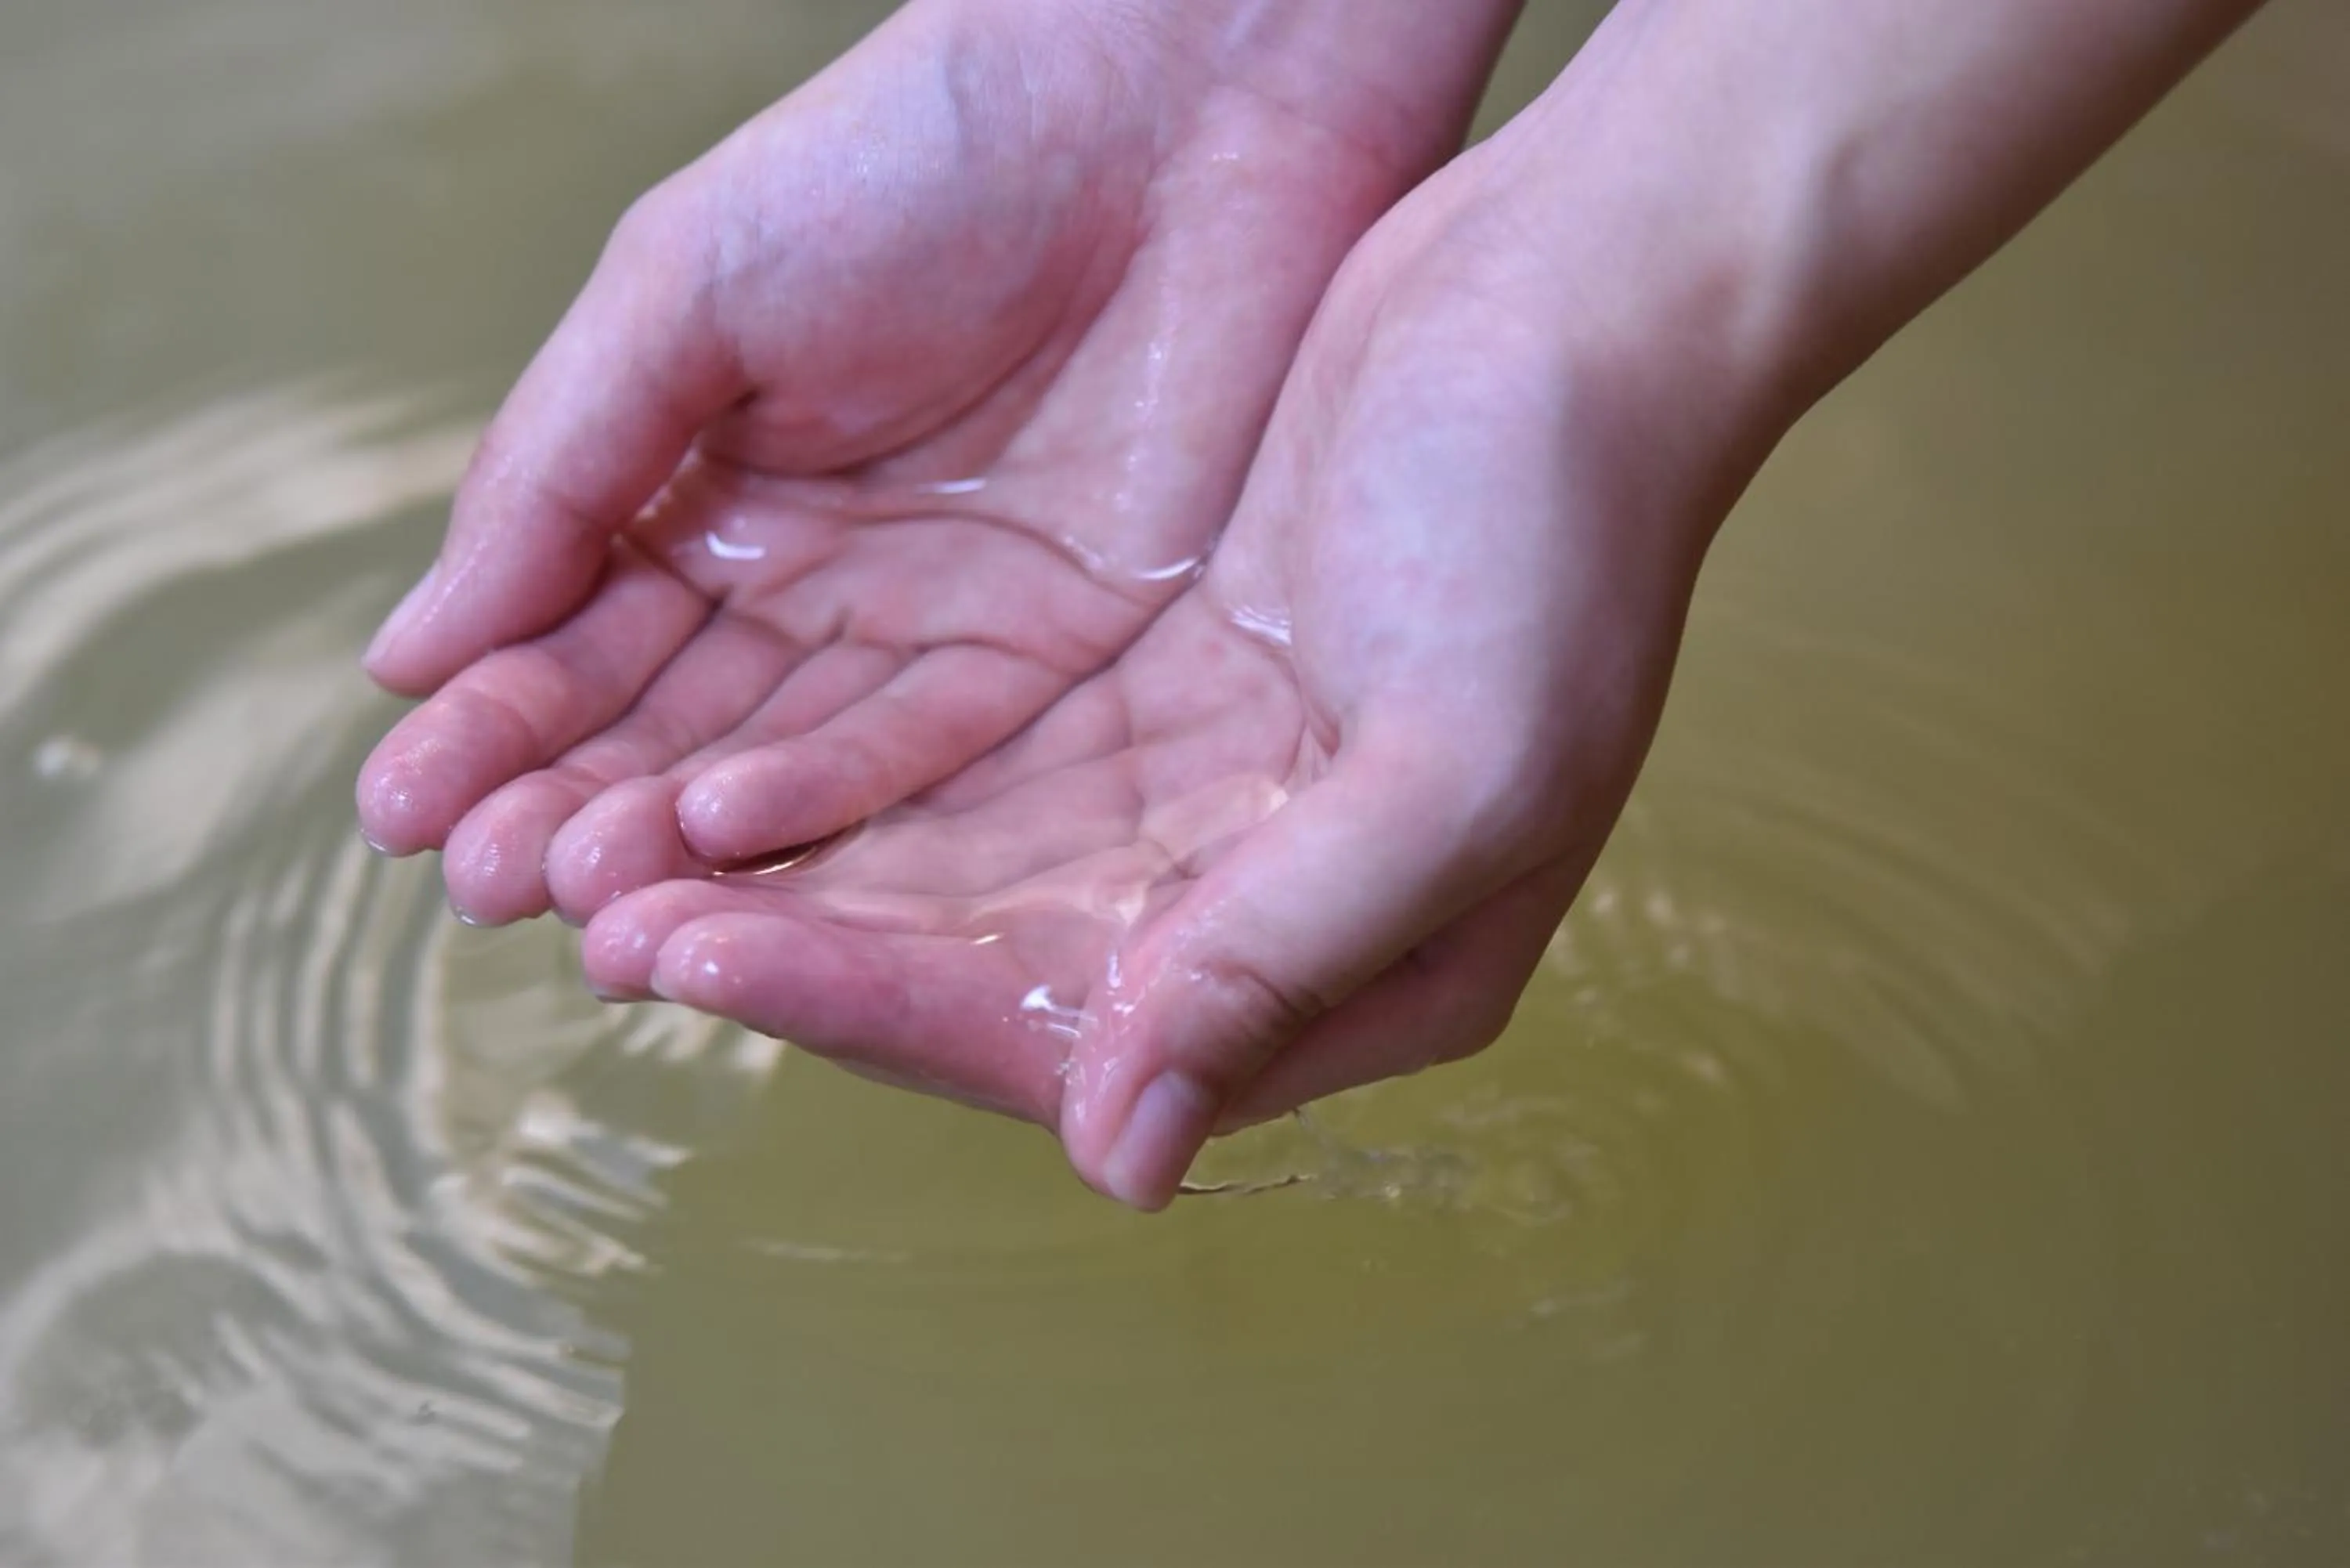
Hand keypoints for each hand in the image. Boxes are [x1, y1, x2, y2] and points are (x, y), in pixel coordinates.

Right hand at [355, 0, 1519, 923]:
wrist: (1174, 109)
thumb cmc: (915, 156)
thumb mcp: (691, 287)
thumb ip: (558, 469)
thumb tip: (410, 658)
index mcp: (702, 490)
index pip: (574, 640)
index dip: (493, 729)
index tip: (403, 811)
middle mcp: (810, 582)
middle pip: (670, 733)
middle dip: (569, 813)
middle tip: (479, 888)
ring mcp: (931, 628)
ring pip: (784, 773)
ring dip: (680, 847)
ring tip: (579, 904)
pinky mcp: (1058, 657)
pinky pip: (928, 760)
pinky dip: (827, 814)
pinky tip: (723, 852)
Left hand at [572, 131, 1796, 1207]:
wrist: (1585, 301)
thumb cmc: (1562, 524)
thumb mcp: (1460, 760)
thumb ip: (1293, 951)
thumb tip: (1118, 1155)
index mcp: (1366, 973)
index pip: (1076, 1035)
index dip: (877, 1006)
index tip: (699, 957)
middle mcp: (1265, 908)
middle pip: (993, 970)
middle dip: (798, 950)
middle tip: (602, 918)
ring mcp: (1207, 801)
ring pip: (958, 872)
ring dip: (795, 870)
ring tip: (615, 856)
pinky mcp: (1159, 692)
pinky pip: (974, 762)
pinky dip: (852, 772)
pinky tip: (720, 763)